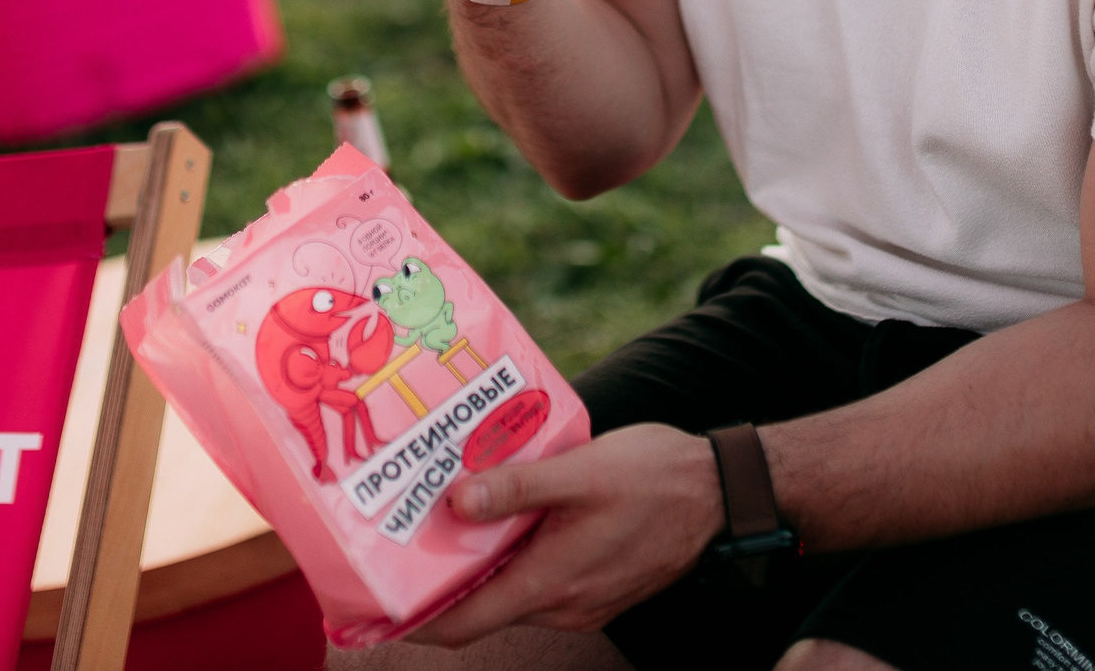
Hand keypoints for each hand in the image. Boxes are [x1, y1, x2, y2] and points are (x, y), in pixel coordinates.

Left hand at [411, 423, 722, 644]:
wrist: (721, 491)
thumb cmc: (654, 476)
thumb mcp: (579, 471)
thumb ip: (516, 488)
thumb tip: (455, 503)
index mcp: (550, 582)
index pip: (463, 624)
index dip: (414, 621)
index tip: (373, 607)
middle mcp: (563, 605)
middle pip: (482, 609)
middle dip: (440, 583)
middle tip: (400, 541)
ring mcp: (583, 601)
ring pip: (512, 593)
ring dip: (479, 566)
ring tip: (448, 519)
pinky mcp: (597, 586)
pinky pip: (540, 582)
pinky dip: (514, 559)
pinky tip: (507, 517)